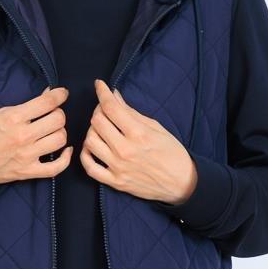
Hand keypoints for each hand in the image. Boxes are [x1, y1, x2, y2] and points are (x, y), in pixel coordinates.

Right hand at [0, 86, 71, 185]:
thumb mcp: (2, 112)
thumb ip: (26, 105)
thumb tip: (48, 94)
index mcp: (14, 118)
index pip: (47, 102)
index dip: (60, 95)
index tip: (62, 94)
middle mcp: (23, 136)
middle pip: (58, 120)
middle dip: (58, 114)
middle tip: (52, 116)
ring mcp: (27, 155)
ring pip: (60, 140)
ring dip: (60, 133)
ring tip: (52, 132)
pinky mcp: (28, 172)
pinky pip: (56, 167)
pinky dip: (65, 158)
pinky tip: (65, 150)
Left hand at [81, 79, 197, 202]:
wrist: (182, 183)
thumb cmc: (172, 153)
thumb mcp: (156, 127)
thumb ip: (132, 112)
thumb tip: (114, 96)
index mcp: (138, 134)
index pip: (111, 107)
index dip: (102, 92)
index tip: (99, 85)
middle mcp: (125, 150)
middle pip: (97, 122)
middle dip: (98, 110)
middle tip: (105, 109)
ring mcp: (118, 167)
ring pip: (90, 141)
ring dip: (92, 131)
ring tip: (101, 129)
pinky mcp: (115, 182)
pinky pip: (89, 167)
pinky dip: (85, 155)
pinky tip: (91, 148)